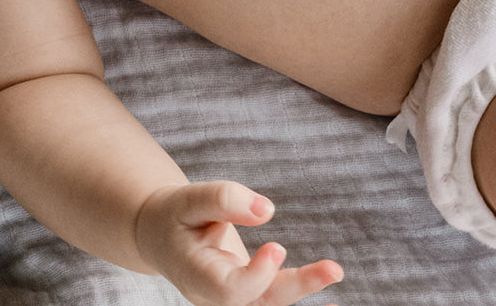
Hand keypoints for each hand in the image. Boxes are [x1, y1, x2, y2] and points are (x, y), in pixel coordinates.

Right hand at [134, 181, 342, 305]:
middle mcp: (217, 298)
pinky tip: (328, 282)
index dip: (257, 275)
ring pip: (272, 301)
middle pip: (260, 301)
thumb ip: (223, 199)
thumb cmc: (175, 216)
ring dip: (305, 287)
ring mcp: (234, 300)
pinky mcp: (249, 292)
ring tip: (335, 270)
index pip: (230, 290)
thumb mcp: (188, 199)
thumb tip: (267, 210)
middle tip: (333, 269)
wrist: (161, 235)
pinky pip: (276, 295)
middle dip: (297, 287)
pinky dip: (300, 287)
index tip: (277, 245)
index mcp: (196, 276)